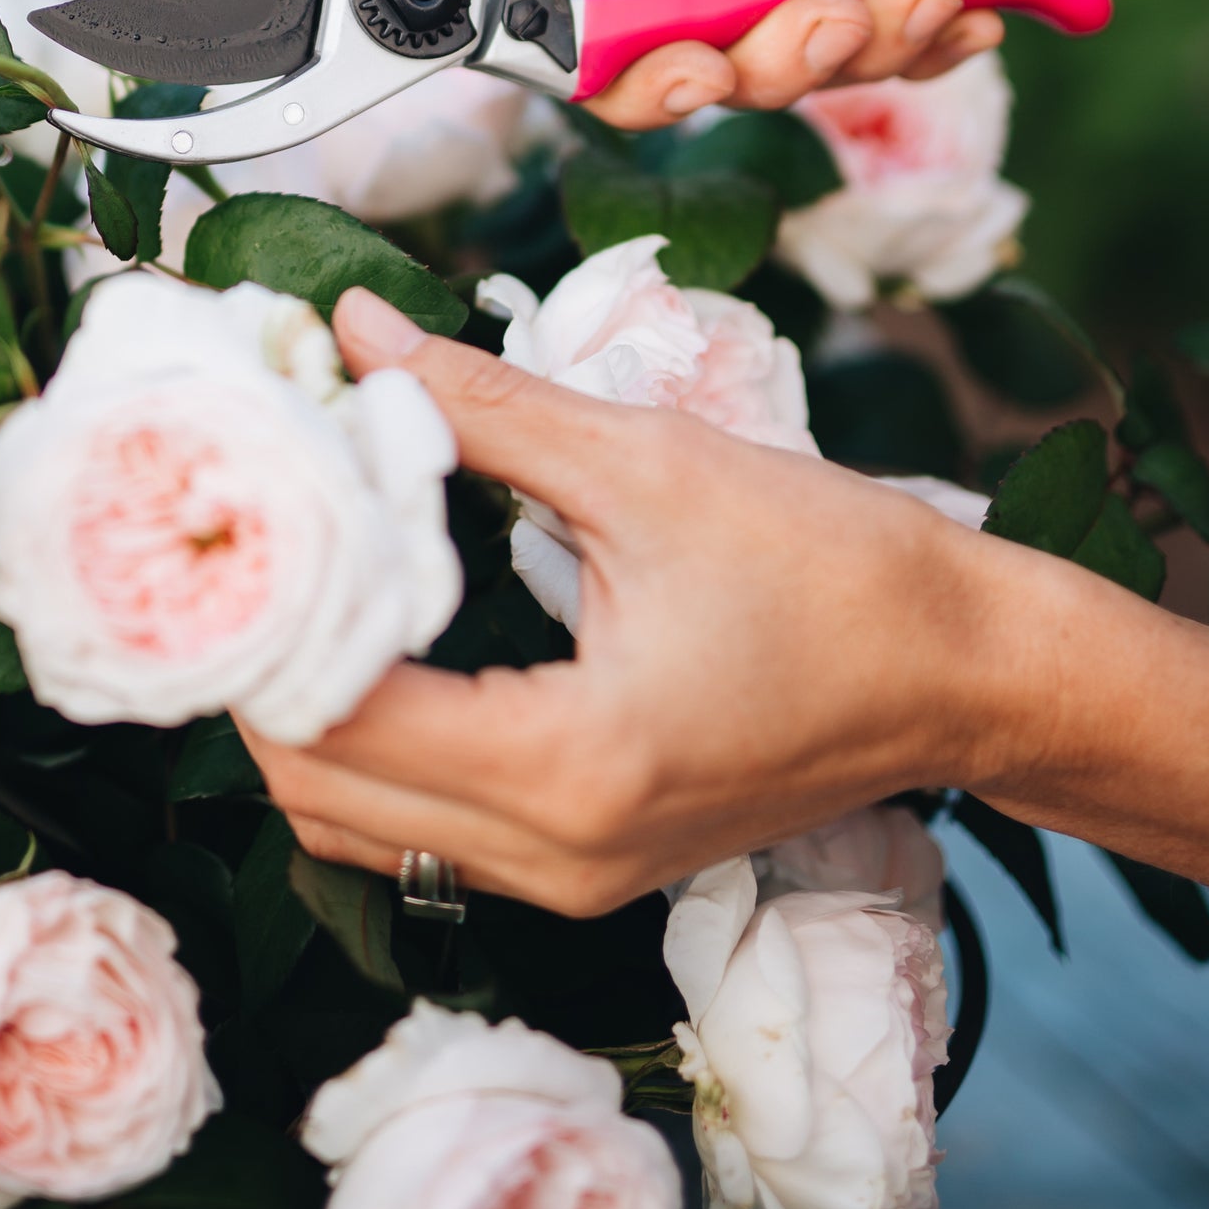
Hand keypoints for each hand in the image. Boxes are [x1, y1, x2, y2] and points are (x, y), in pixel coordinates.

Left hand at [237, 290, 996, 914]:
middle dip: (263, 660)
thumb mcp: (646, 465)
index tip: (246, 503)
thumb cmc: (834, 568)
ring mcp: (568, 880)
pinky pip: (418, 830)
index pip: (332, 713)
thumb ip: (477, 402)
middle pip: (314, 786)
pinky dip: (370, 747)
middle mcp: (552, 855)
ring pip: (353, 823)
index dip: (264, 609)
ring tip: (308, 580)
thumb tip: (352, 328)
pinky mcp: (583, 866)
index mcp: (567, 766)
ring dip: (306, 712)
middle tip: (259, 534)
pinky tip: (380, 640)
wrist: (962, 671)